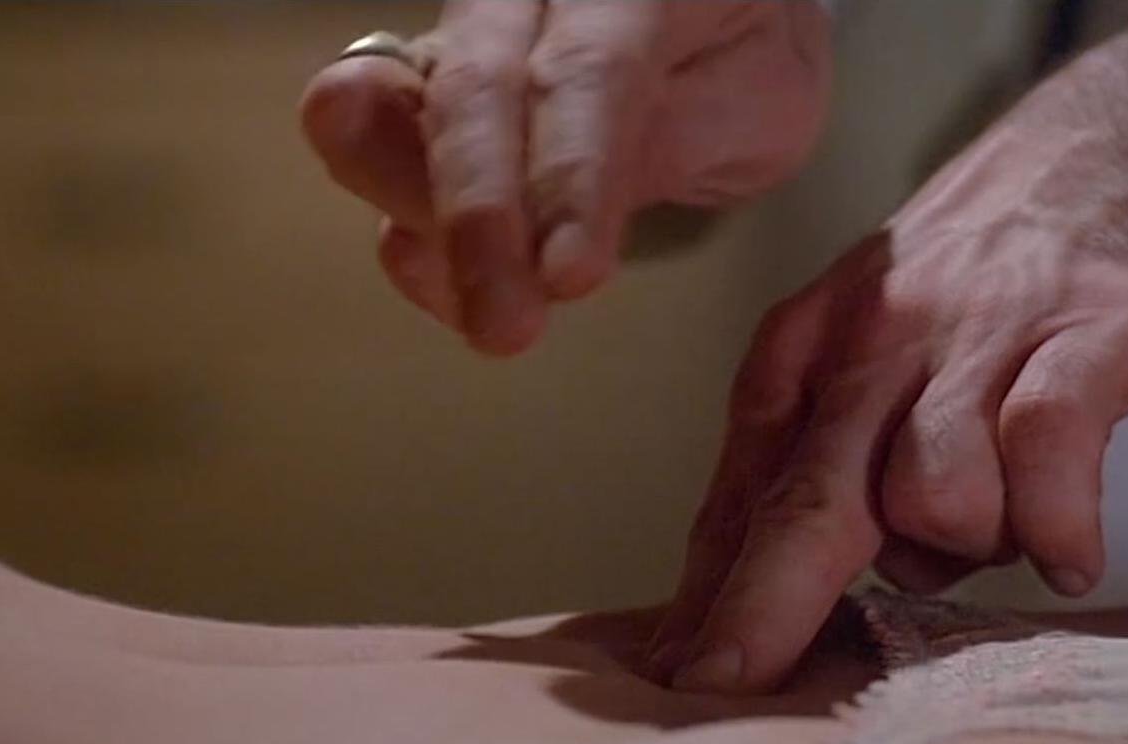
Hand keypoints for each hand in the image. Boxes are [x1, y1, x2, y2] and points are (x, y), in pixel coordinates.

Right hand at [299, 0, 831, 354]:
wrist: (713, 16)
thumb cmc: (737, 57)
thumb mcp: (753, 103)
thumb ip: (673, 147)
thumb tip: (565, 242)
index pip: (586, 72)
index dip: (570, 177)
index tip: (571, 278)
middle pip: (470, 87)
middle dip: (477, 216)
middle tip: (503, 328)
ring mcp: (455, 35)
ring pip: (378, 105)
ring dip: (419, 226)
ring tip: (478, 317)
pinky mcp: (415, 90)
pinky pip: (374, 154)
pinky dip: (412, 239)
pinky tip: (457, 296)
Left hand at [650, 21, 1127, 692]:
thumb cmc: (993, 271)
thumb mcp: (875, 340)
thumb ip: (826, 455)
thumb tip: (764, 592)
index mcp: (812, 351)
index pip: (743, 491)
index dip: (710, 592)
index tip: (679, 673)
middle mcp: (876, 345)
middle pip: (809, 504)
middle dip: (763, 609)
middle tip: (730, 687)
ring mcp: (979, 339)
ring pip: (933, 497)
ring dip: (972, 547)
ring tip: (1017, 527)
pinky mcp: (1083, 336)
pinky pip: (1045, 455)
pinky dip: (1058, 526)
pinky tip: (1073, 556)